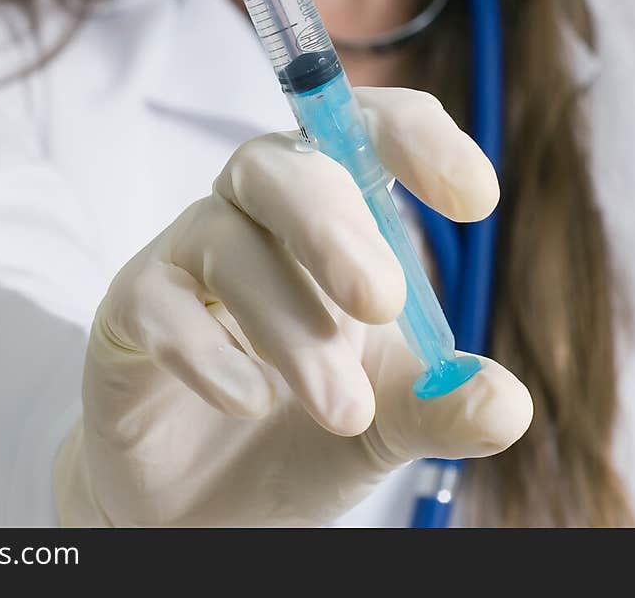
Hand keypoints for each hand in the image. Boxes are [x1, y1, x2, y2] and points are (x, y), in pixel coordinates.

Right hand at [54, 87, 531, 526]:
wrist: (205, 505)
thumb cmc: (302, 427)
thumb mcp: (389, 420)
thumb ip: (440, 405)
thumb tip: (504, 403)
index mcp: (334, 211)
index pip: (366, 129)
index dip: (419, 141)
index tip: (476, 199)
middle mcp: (256, 213)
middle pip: (282, 165)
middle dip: (334, 227)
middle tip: (383, 299)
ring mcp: (186, 256)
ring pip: (226, 239)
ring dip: (289, 322)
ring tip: (343, 407)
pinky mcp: (130, 311)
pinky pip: (159, 303)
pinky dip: (209, 352)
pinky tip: (251, 401)